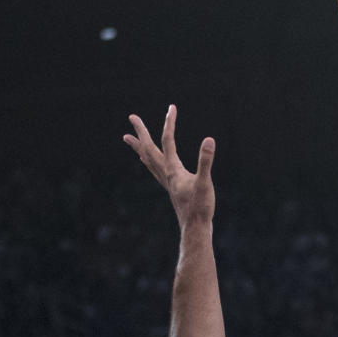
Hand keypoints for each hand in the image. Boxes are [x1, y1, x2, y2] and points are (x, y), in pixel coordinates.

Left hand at [124, 105, 214, 227]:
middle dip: (141, 132)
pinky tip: (148, 161)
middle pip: (149, 149)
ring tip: (128, 138)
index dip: (169, 123)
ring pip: (148, 160)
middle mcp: (166, 174)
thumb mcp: (205, 183)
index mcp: (173, 170)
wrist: (195, 229)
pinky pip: (155, 170)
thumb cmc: (200, 208)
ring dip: (139, 147)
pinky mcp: (171, 188)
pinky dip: (148, 161)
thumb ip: (206, 161)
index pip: (168, 141)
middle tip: (131, 117)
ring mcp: (167, 182)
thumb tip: (209, 140)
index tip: (171, 107)